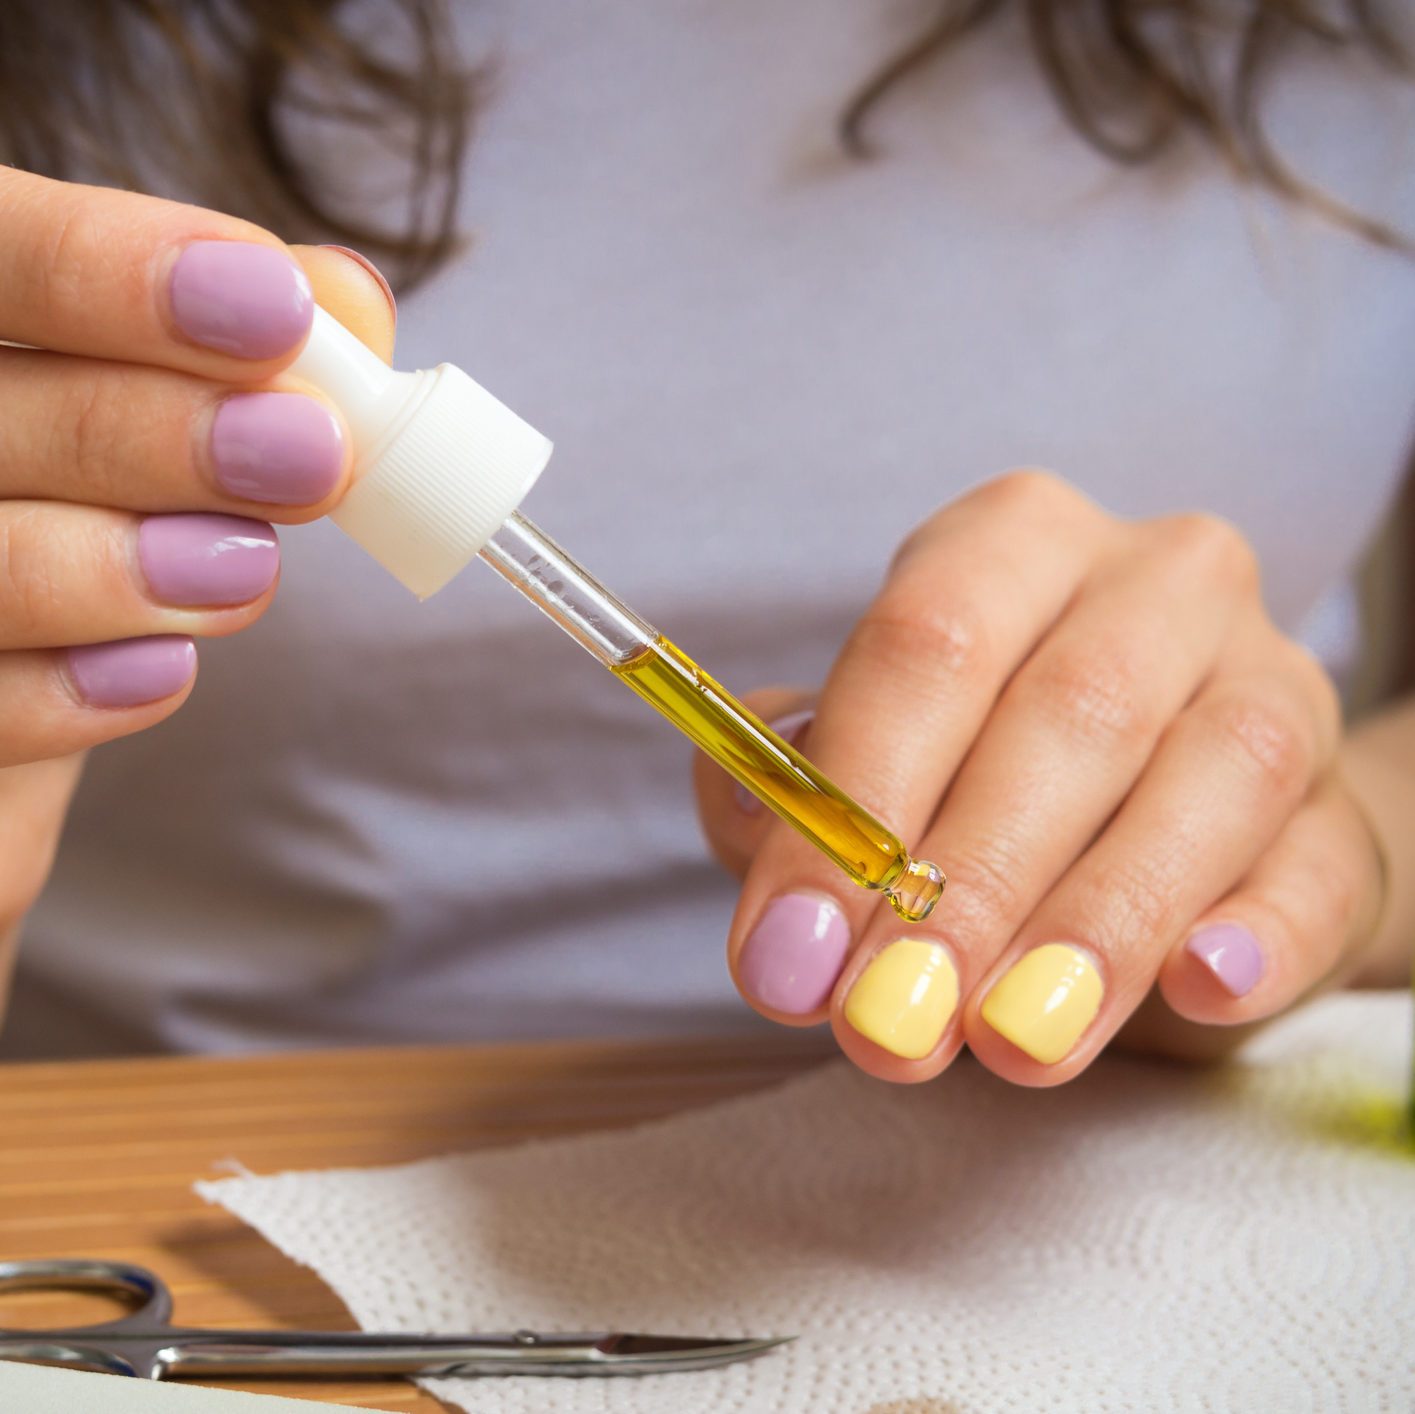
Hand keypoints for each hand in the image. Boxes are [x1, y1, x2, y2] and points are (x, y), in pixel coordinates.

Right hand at [0, 169, 393, 998]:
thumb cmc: (76, 539)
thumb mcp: (156, 437)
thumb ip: (238, 357)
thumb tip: (350, 305)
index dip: (111, 272)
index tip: (275, 313)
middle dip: (157, 429)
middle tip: (306, 456)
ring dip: (130, 562)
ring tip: (239, 574)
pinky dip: (76, 692)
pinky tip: (153, 675)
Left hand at [695, 471, 1385, 1083]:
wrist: (1174, 823)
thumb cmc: (990, 781)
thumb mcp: (881, 764)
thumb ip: (796, 789)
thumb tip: (748, 814)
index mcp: (1013, 543)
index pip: (922, 645)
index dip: (850, 802)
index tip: (790, 954)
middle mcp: (1155, 583)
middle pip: (1065, 712)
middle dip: (964, 885)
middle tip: (887, 1021)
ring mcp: (1271, 681)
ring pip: (1207, 781)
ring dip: (1096, 923)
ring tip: (1011, 1039)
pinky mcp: (1343, 806)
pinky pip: (1318, 864)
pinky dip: (1262, 932)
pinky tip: (1202, 986)